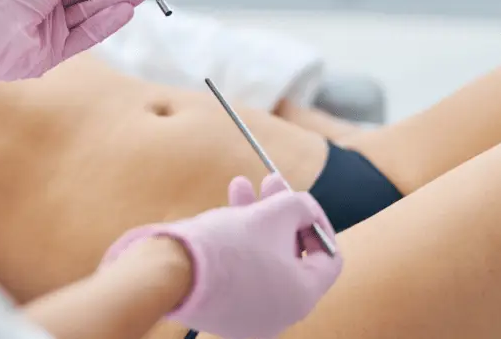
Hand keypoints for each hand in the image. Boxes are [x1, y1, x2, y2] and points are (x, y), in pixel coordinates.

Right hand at [100, 174, 342, 338]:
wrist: (171, 272)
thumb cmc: (230, 244)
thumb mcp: (275, 212)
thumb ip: (300, 206)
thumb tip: (304, 208)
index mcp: (303, 296)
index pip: (329, 257)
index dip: (317, 221)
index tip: (302, 200)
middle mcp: (282, 315)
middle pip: (292, 256)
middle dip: (280, 214)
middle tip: (269, 182)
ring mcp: (251, 318)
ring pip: (264, 262)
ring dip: (255, 222)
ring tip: (239, 185)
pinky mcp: (223, 313)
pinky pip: (241, 276)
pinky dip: (238, 246)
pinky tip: (224, 214)